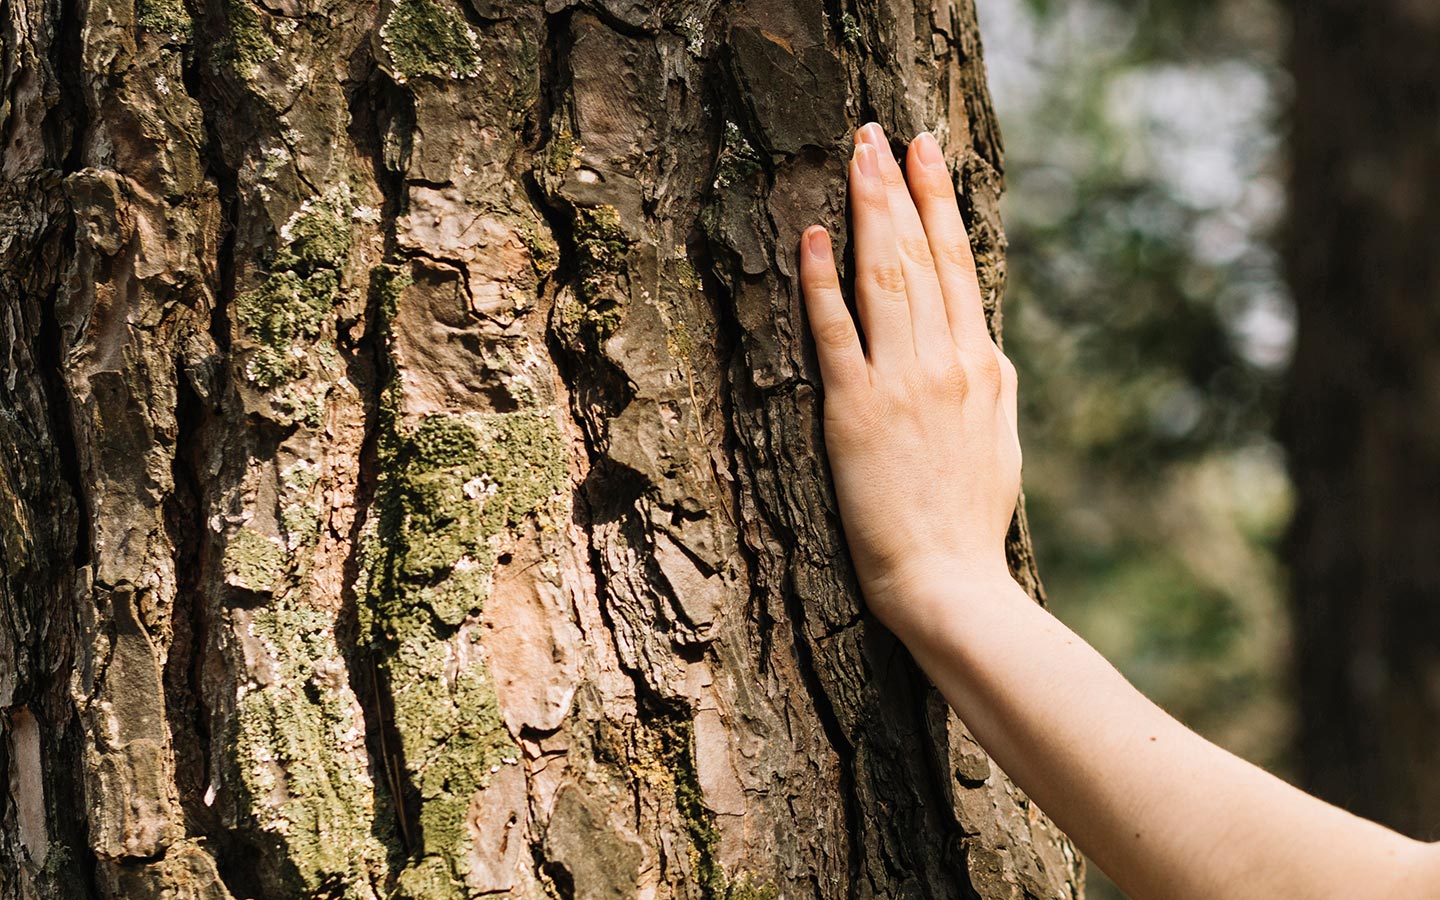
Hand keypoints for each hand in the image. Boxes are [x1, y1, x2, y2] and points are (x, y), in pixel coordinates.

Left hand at [799, 123, 1020, 635]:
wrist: (950, 582)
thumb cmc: (971, 520)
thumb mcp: (1001, 441)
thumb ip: (992, 383)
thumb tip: (986, 342)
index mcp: (982, 365)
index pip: (959, 264)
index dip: (940, 201)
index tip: (925, 152)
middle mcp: (944, 362)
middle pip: (920, 256)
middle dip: (897, 186)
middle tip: (877, 131)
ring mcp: (899, 383)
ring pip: (884, 279)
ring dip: (868, 212)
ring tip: (854, 157)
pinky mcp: (854, 413)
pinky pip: (836, 334)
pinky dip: (822, 283)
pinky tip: (812, 237)